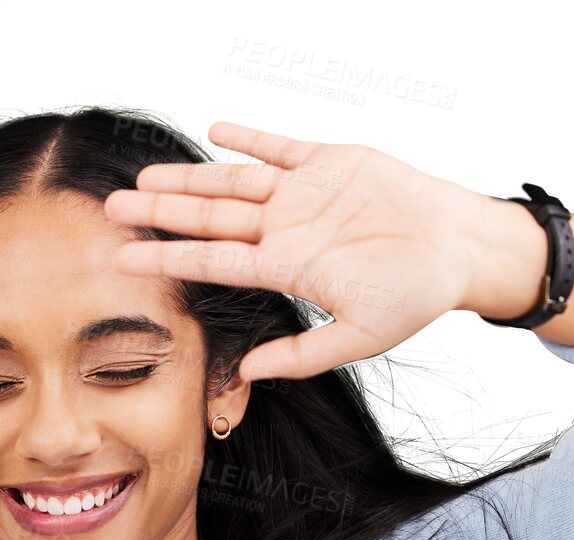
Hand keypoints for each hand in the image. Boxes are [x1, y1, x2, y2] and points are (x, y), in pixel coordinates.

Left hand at [103, 120, 510, 381]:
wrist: (461, 251)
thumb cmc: (415, 296)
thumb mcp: (358, 337)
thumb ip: (302, 355)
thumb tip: (246, 372)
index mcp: (288, 267)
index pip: (213, 261)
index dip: (167, 258)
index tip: (124, 259)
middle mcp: (287, 229)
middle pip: (210, 217)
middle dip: (161, 213)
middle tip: (112, 209)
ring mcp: (305, 195)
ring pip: (234, 182)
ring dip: (190, 177)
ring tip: (145, 176)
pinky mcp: (331, 162)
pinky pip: (281, 147)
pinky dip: (249, 138)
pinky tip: (214, 132)